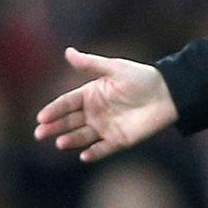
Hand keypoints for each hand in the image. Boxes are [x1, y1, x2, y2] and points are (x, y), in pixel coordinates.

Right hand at [34, 47, 178, 162]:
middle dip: (54, 127)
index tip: (41, 117)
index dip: (53, 110)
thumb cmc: (140, 78)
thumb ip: (90, 64)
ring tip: (60, 142)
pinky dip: (93, 153)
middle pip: (69, 121)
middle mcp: (95, 112)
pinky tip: (84, 155)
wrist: (167, 93)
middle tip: (40, 133)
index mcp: (91, 94)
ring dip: (70, 140)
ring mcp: (105, 127)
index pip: (67, 103)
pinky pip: (102, 149)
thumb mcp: (114, 68)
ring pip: (82, 136)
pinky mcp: (118, 140)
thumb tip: (67, 51)